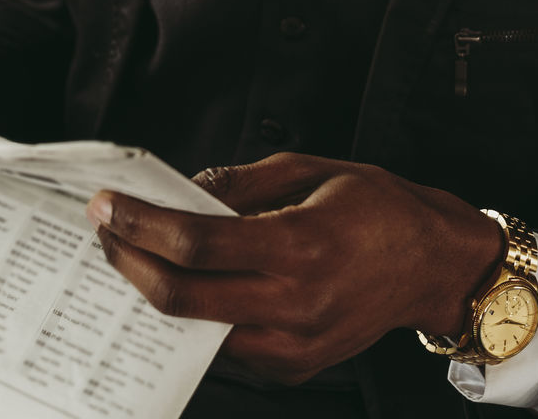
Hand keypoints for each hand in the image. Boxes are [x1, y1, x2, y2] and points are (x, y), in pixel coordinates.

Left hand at [87, 152, 502, 384]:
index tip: (107, 206)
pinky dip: (193, 316)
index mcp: (299, 246)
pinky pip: (225, 345)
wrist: (432, 264)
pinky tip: (180, 283)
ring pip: (195, 329)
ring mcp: (292, 347)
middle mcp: (293, 305)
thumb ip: (240, 183)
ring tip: (132, 254)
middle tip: (105, 230)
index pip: (195, 243)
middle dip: (128, 262)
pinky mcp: (293, 369)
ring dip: (153, 291)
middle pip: (181, 296)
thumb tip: (182, 190)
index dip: (140, 225)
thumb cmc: (377, 208)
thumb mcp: (310, 169)